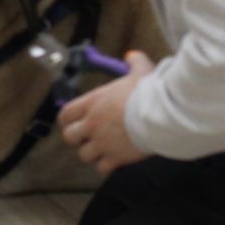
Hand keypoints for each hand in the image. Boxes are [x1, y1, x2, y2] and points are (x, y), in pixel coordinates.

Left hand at [57, 51, 155, 173]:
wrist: (160, 115)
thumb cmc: (147, 91)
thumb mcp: (140, 71)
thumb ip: (134, 62)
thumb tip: (131, 56)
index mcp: (92, 103)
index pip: (65, 114)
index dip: (68, 119)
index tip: (75, 121)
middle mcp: (92, 124)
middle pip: (69, 137)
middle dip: (77, 138)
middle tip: (89, 136)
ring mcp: (102, 143)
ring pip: (84, 156)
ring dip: (92, 153)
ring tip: (103, 149)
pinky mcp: (115, 158)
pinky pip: (101, 168)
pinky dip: (106, 166)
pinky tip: (115, 160)